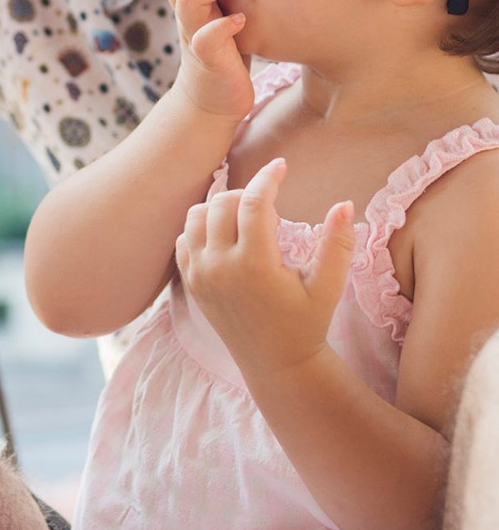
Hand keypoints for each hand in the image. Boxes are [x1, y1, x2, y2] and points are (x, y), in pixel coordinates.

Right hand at [164, 0, 254, 121]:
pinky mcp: (208, 58)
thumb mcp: (225, 8)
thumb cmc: (227, 47)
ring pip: (186, 0)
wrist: (215, 98)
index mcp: (189, 0)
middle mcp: (187, 15)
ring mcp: (194, 36)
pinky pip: (206, 38)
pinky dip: (223, 26)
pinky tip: (242, 20)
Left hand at [176, 158, 354, 382]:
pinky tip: (225, 236)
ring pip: (197, 215)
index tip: (281, 165)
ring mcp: (199, 273)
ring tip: (246, 219)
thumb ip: (337, 245)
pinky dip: (201, 228)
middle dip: (247, 194)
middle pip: (223, 203)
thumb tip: (345, 204)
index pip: (255, 203)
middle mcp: (220, 266)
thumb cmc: (306, 323)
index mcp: (255, 264)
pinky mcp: (189, 281)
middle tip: (268, 207)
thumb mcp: (328, 287)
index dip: (268, 178)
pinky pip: (184, 237)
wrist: (276, 364)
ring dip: (220, 207)